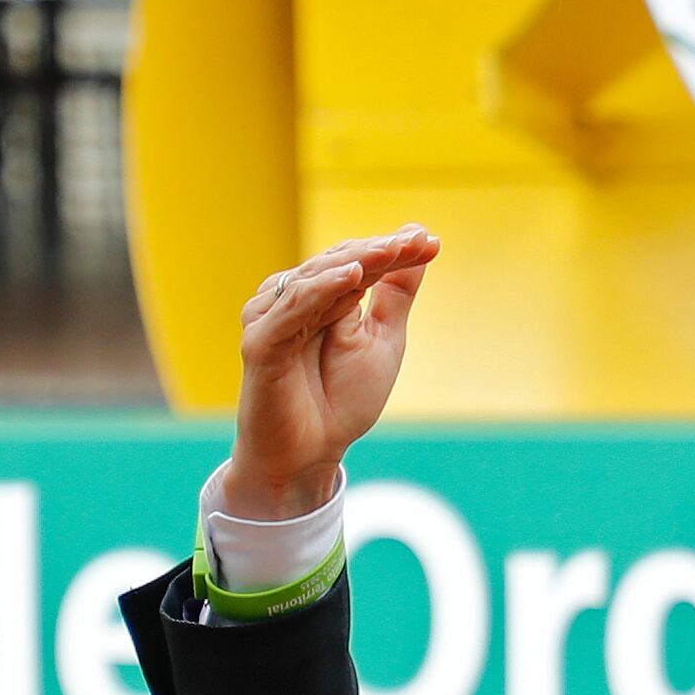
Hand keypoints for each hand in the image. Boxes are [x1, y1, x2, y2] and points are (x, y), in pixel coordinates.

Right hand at [223, 226, 438, 521]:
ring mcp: (273, 318)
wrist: (309, 456)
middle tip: (417, 242)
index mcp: (320, 296)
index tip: (433, 243)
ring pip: (316, 279)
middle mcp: (293, 299)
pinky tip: (350, 279)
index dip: (394, 252)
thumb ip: (395, 294)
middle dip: (380, 252)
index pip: (359, 262)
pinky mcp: (260, 342)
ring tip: (390, 251)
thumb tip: (420, 239)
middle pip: (339, 264)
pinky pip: (291, 309)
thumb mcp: (381, 340)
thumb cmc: (340, 400)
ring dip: (356, 263)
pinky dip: (320, 291)